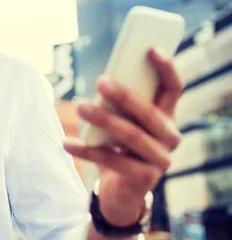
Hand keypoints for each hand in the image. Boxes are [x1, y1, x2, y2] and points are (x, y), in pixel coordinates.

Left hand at [64, 48, 183, 225]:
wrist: (121, 191)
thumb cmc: (118, 144)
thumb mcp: (121, 121)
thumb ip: (119, 103)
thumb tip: (102, 79)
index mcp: (166, 116)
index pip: (173, 88)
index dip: (166, 67)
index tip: (151, 48)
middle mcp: (170, 137)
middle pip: (149, 112)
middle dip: (124, 95)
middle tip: (99, 81)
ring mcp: (160, 160)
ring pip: (131, 135)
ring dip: (104, 119)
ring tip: (80, 106)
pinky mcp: (144, 179)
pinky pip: (112, 160)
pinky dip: (86, 150)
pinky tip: (66, 143)